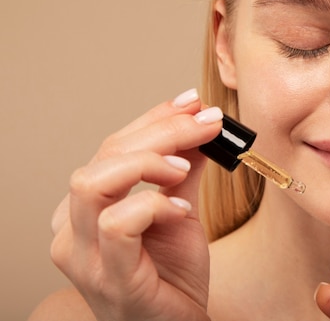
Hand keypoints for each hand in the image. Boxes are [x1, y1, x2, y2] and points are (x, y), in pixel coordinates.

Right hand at [50, 89, 221, 320]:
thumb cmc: (172, 276)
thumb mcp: (180, 212)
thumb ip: (184, 171)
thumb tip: (199, 125)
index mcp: (87, 208)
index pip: (112, 146)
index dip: (153, 118)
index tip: (193, 102)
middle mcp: (73, 228)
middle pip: (104, 155)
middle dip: (162, 130)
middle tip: (207, 123)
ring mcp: (83, 255)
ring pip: (94, 181)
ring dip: (148, 163)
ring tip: (185, 169)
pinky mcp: (107, 277)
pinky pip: (118, 224)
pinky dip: (154, 206)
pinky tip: (182, 211)